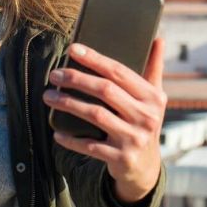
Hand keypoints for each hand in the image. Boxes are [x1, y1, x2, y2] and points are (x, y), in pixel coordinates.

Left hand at [43, 38, 166, 203]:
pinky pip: (90, 146)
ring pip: (95, 115)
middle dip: (77, 79)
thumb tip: (158, 38)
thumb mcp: (154, 97)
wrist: (146, 168)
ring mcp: (135, 139)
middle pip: (105, 91)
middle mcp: (147, 117)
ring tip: (48, 96)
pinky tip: (56, 131)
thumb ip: (154, 68)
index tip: (73, 49)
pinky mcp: (121, 159)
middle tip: (54, 75)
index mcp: (153, 97)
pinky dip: (71, 139)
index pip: (120, 72)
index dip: (95, 59)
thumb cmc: (144, 121)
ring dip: (68, 104)